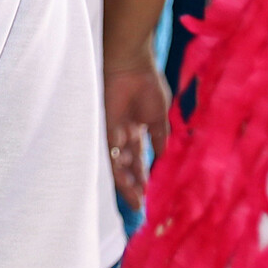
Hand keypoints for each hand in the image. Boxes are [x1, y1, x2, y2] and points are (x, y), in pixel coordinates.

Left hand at [104, 54, 170, 208]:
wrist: (132, 63)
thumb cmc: (146, 84)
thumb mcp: (157, 116)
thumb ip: (159, 136)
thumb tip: (162, 156)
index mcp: (134, 129)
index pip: (136, 159)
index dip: (141, 176)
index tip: (147, 194)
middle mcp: (121, 133)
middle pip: (125, 165)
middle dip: (132, 185)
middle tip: (139, 204)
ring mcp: (112, 131)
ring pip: (117, 164)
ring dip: (125, 183)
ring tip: (134, 200)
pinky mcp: (104, 126)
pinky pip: (109, 152)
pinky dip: (118, 169)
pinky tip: (127, 182)